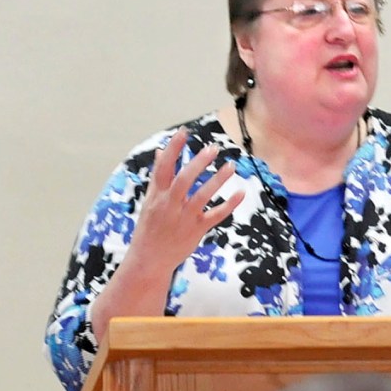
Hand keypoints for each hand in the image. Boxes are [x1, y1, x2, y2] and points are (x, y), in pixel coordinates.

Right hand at [130, 128, 244, 270]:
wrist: (150, 258)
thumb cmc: (150, 227)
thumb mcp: (150, 200)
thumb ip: (158, 177)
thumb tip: (161, 151)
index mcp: (157, 195)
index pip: (164, 167)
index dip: (174, 148)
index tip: (184, 132)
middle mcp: (170, 204)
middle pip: (185, 179)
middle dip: (199, 162)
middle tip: (213, 148)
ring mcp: (184, 217)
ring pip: (202, 195)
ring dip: (218, 180)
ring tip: (231, 166)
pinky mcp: (197, 229)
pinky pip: (216, 215)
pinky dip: (229, 205)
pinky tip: (240, 192)